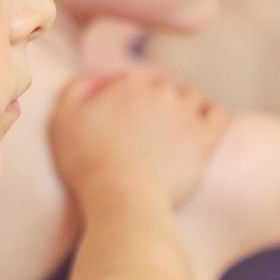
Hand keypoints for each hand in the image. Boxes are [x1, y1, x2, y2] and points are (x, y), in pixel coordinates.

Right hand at [49, 69, 228, 209]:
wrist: (123, 200)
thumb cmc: (87, 165)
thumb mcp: (61, 122)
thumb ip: (75, 90)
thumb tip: (95, 80)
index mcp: (127, 83)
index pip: (130, 81)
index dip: (125, 100)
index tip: (122, 122)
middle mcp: (160, 90)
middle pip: (162, 87)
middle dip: (154, 104)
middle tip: (147, 132)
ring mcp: (185, 112)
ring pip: (191, 97)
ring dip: (184, 108)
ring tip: (174, 132)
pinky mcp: (205, 138)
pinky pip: (217, 115)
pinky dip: (210, 118)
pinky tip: (199, 132)